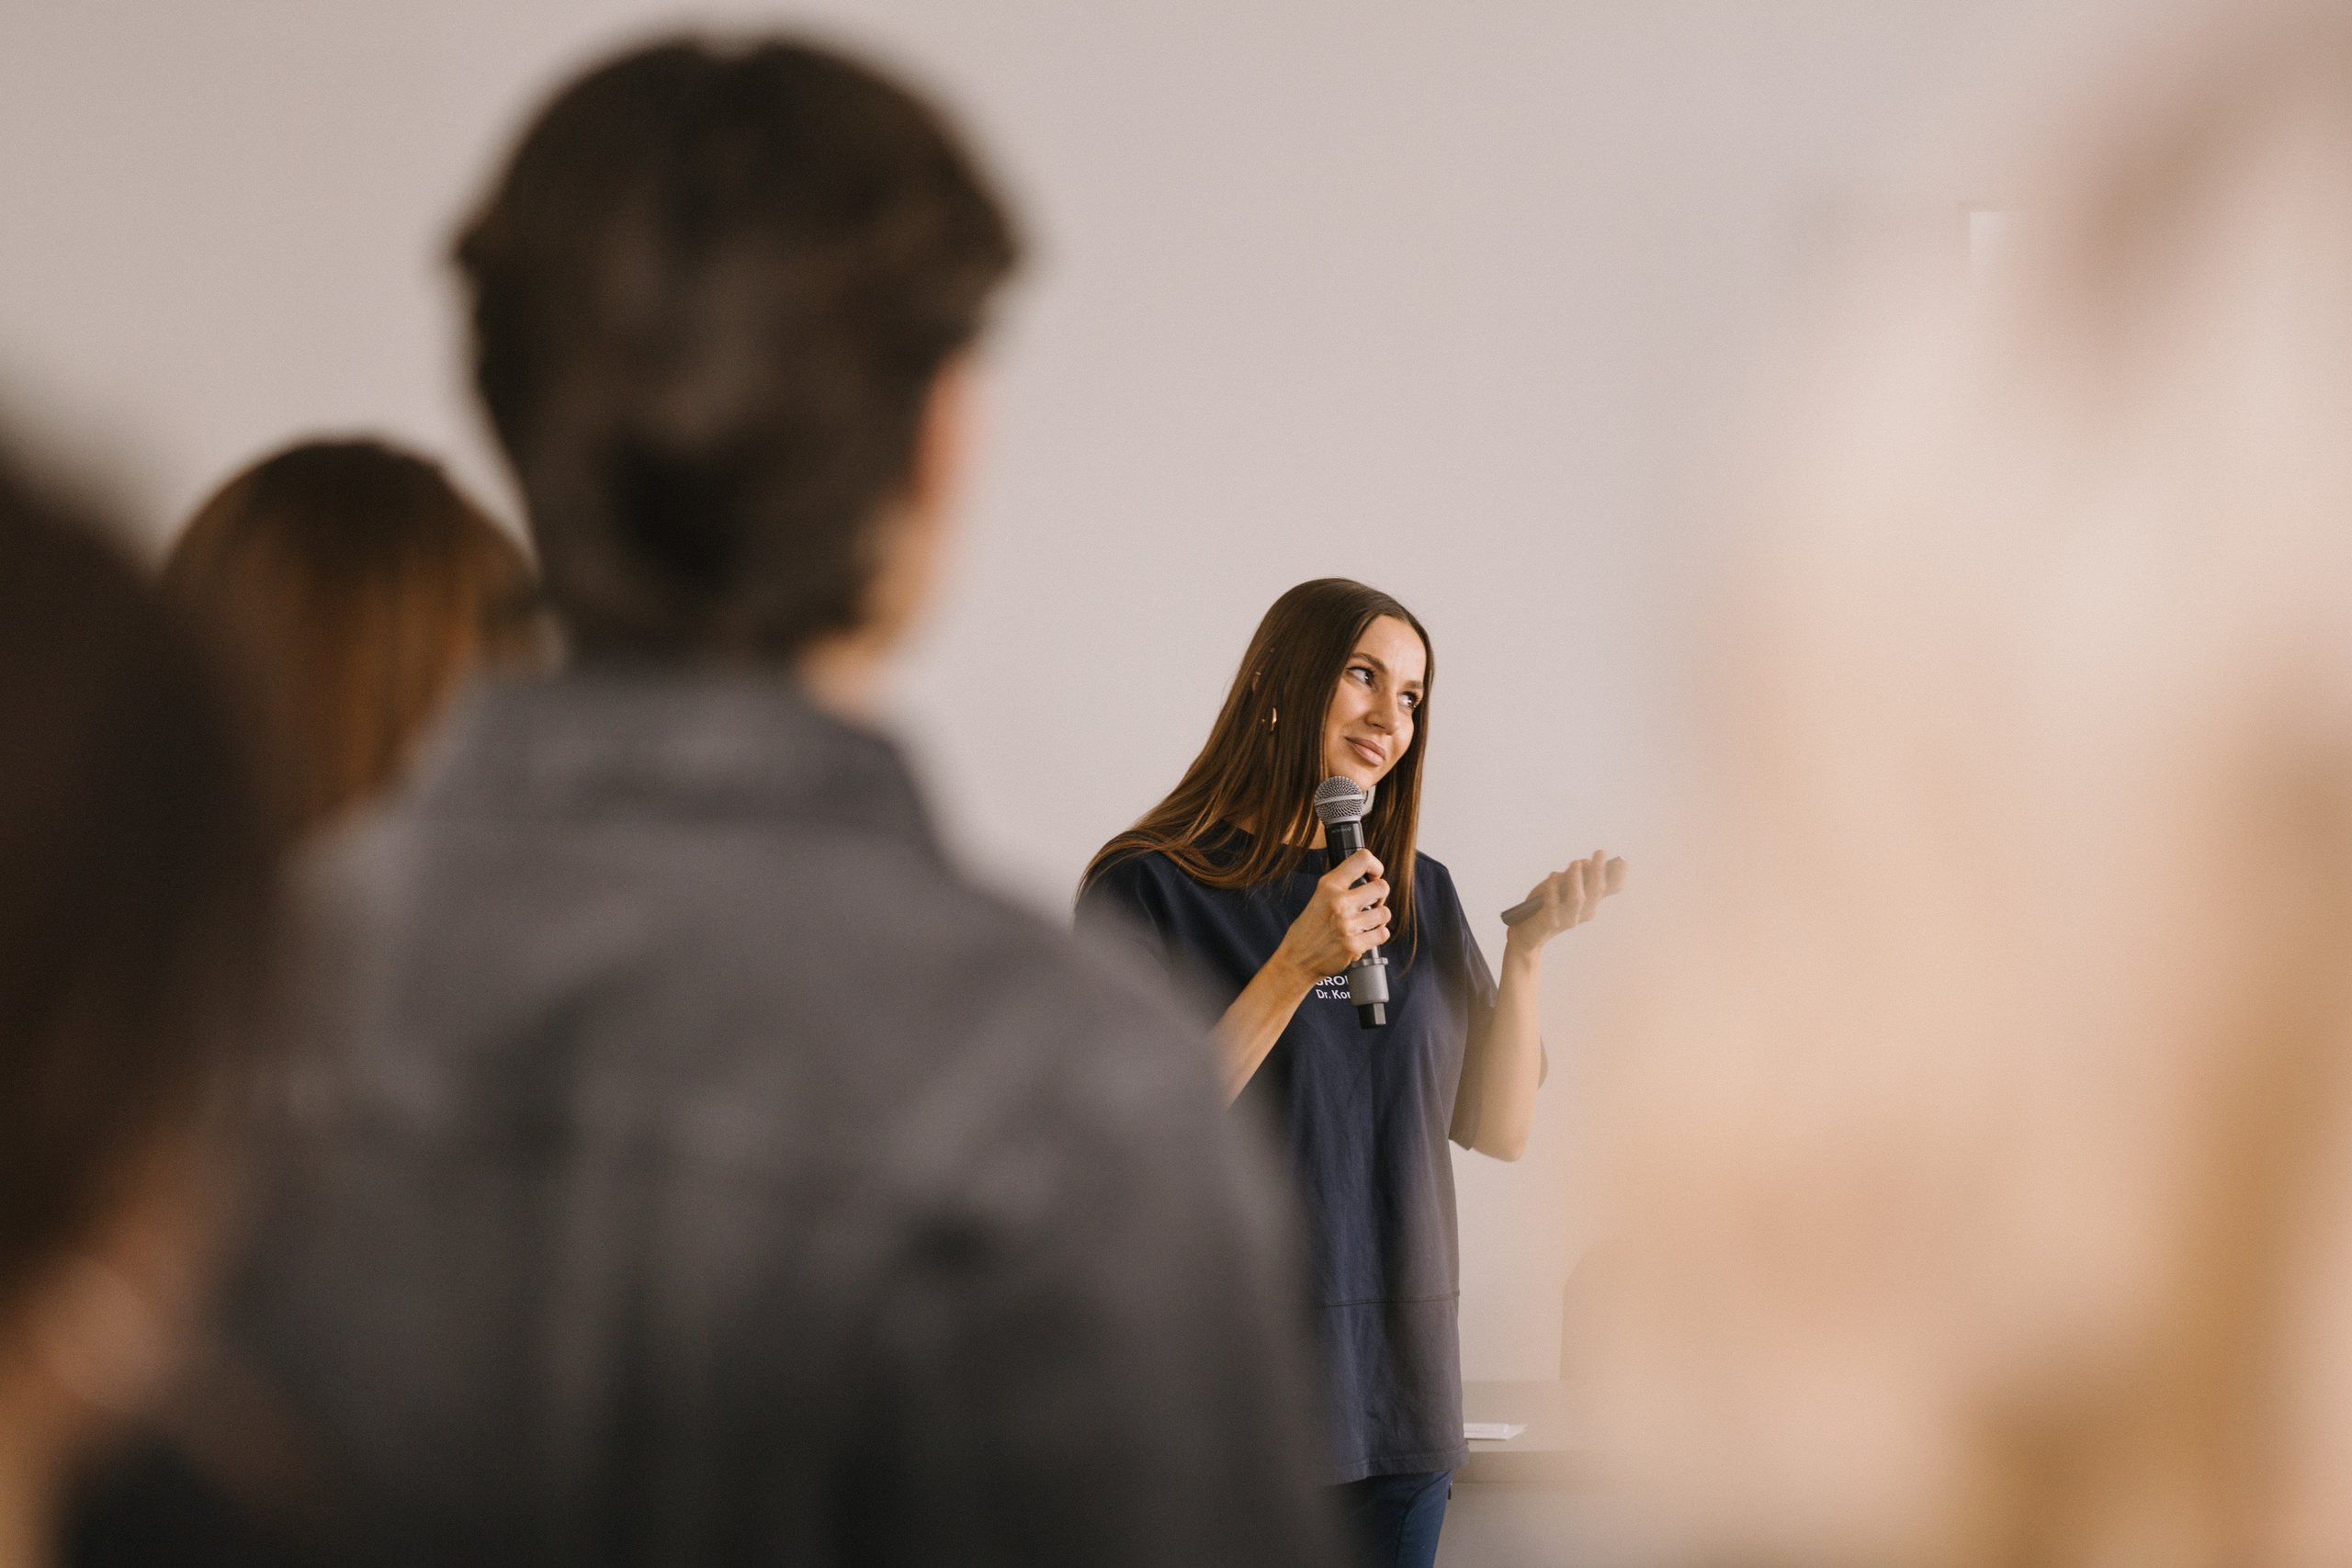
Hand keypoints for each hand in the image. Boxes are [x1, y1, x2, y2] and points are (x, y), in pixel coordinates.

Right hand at [1276, 849, 1391, 981]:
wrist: (1297, 960)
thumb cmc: (1308, 930)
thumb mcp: (1318, 897)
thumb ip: (1341, 887)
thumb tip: (1370, 879)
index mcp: (1328, 886)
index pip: (1362, 859)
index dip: (1375, 866)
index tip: (1374, 876)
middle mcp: (1338, 902)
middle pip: (1381, 887)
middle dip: (1381, 896)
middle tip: (1373, 903)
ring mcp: (1347, 925)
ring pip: (1385, 913)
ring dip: (1379, 918)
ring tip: (1367, 922)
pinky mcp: (1354, 945)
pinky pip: (1382, 934)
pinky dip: (1378, 935)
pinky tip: (1366, 936)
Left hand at [1504, 851, 1624, 952]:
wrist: (1526, 932)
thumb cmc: (1545, 905)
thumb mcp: (1560, 885)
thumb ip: (1573, 875)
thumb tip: (1586, 863)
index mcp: (1590, 902)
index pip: (1609, 889)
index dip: (1618, 876)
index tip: (1623, 861)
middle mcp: (1583, 912)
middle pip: (1596, 891)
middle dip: (1599, 871)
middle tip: (1600, 852)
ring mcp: (1568, 919)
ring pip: (1578, 900)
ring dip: (1577, 880)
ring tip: (1575, 863)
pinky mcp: (1550, 922)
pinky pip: (1553, 906)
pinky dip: (1553, 890)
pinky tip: (1552, 876)